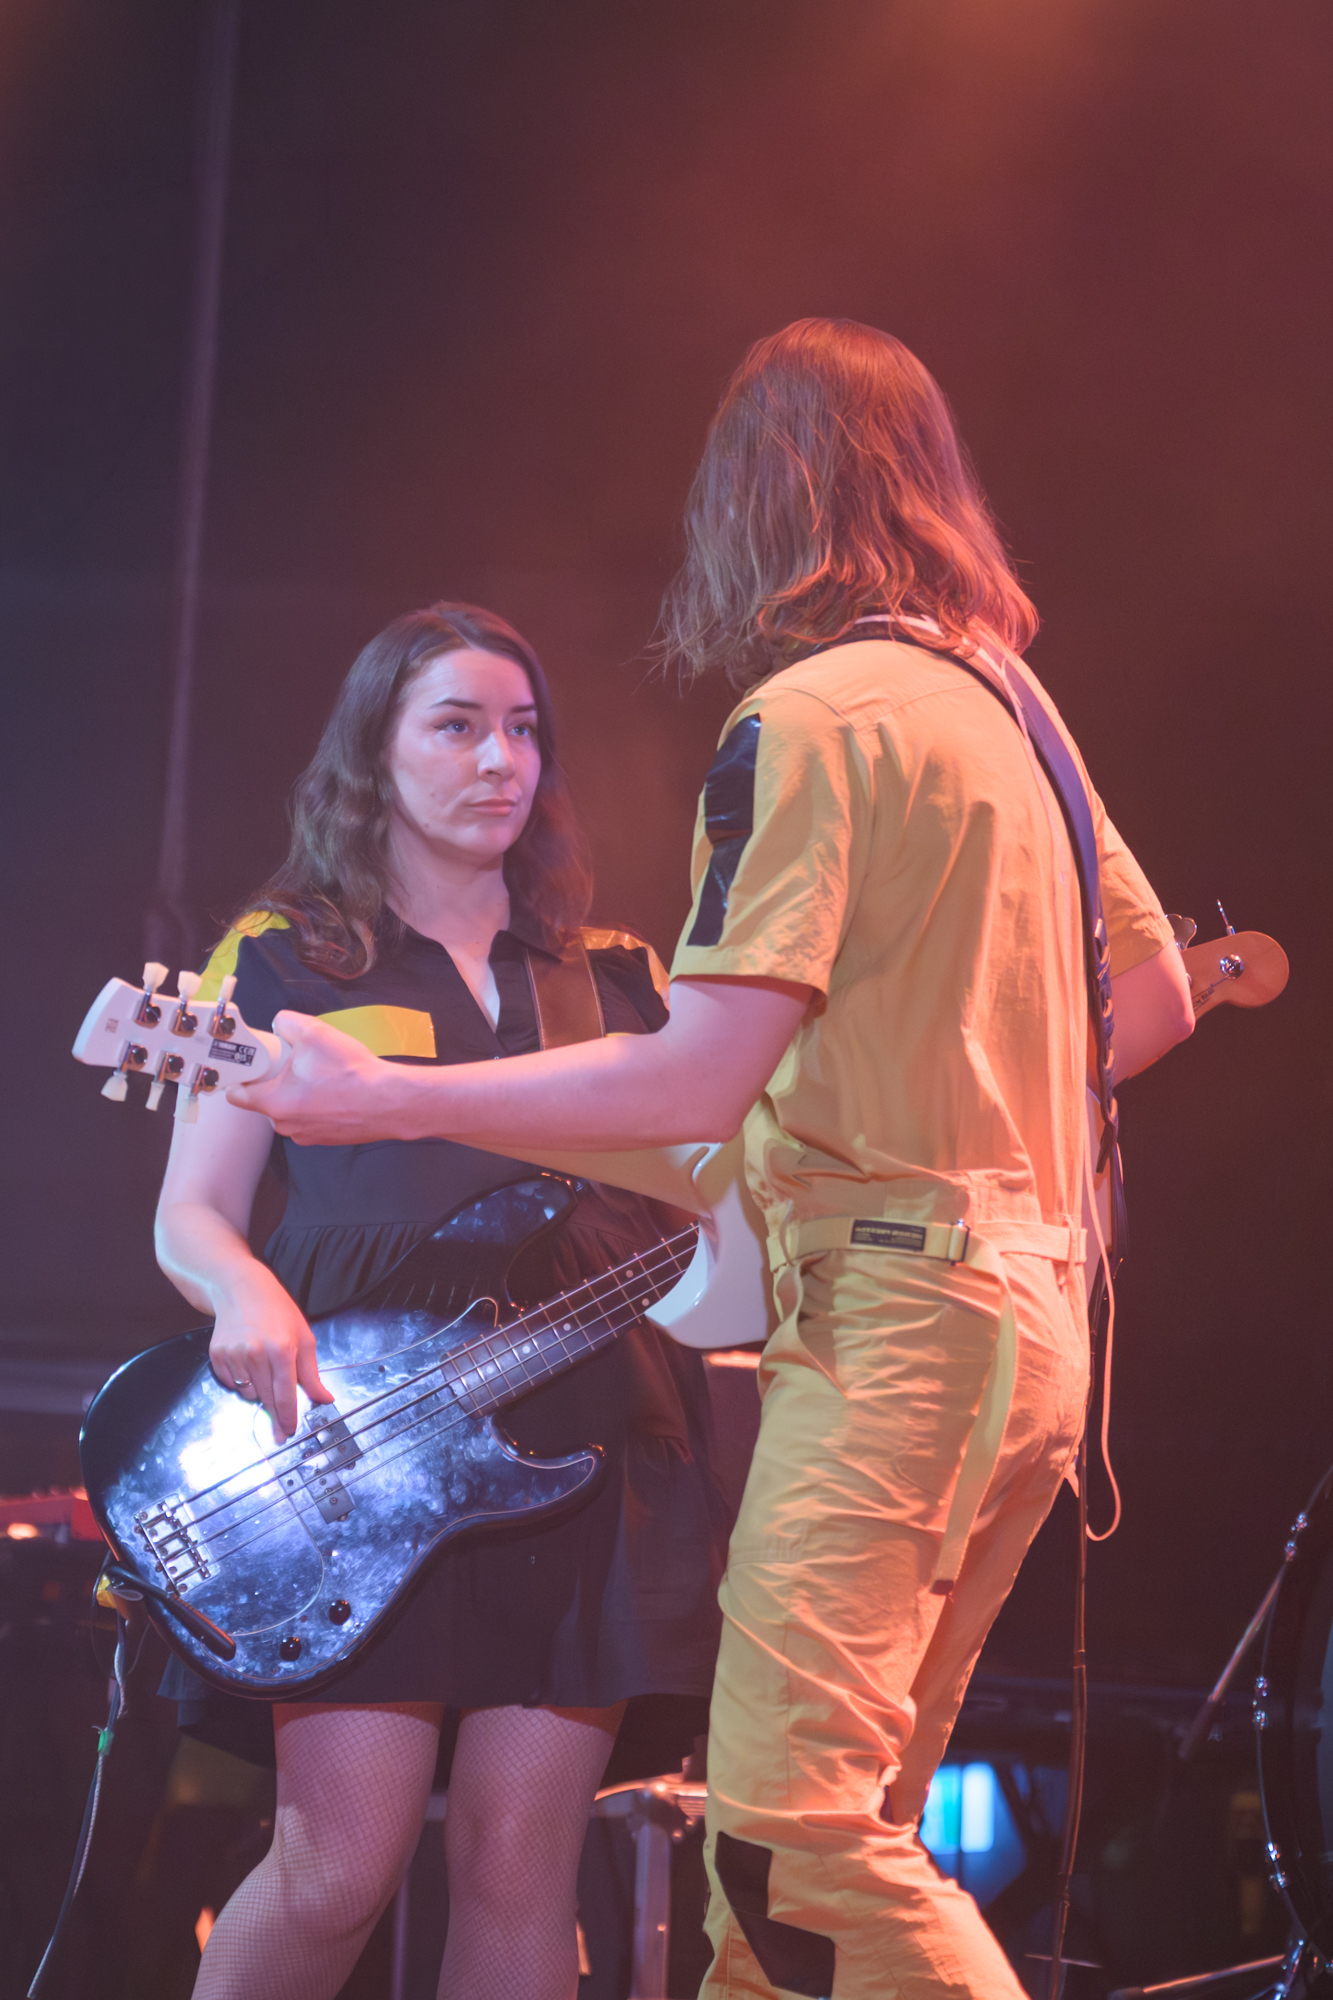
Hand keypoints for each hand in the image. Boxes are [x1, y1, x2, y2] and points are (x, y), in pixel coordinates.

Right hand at [209, 1262, 333, 1436]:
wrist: (241, 1289)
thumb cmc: (277, 1311)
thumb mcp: (304, 1337)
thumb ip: (312, 1373)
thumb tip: (324, 1399)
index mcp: (281, 1349)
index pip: (285, 1394)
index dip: (287, 1416)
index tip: (288, 1431)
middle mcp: (255, 1353)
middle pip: (266, 1398)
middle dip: (275, 1413)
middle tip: (280, 1425)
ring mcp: (234, 1354)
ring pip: (248, 1393)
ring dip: (258, 1390)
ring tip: (263, 1368)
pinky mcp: (217, 1355)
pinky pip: (231, 1384)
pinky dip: (240, 1381)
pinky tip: (247, 1363)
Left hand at [229, 1012, 413, 1143]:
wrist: (390, 1101)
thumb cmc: (351, 1073)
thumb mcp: (314, 1032)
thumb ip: (286, 1023)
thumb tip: (280, 1025)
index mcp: (274, 1102)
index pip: (237, 1095)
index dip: (242, 1075)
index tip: (252, 1064)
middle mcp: (285, 1125)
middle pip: (268, 1099)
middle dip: (279, 1081)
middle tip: (300, 1064)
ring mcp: (307, 1135)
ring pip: (292, 1109)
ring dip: (301, 1094)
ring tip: (325, 1077)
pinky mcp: (327, 1138)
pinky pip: (312, 1118)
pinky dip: (320, 1105)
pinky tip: (338, 1091)